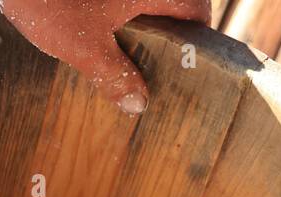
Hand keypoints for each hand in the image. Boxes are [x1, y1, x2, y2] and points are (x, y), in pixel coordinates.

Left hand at [0, 0, 210, 112]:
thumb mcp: (83, 46)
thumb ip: (114, 75)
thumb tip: (138, 104)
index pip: (196, 8)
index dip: (197, 37)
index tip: (187, 65)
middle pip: (169, 5)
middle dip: (163, 36)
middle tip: (153, 73)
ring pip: (140, 4)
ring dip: (136, 26)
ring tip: (124, 62)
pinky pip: (116, 3)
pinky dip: (113, 16)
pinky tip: (98, 37)